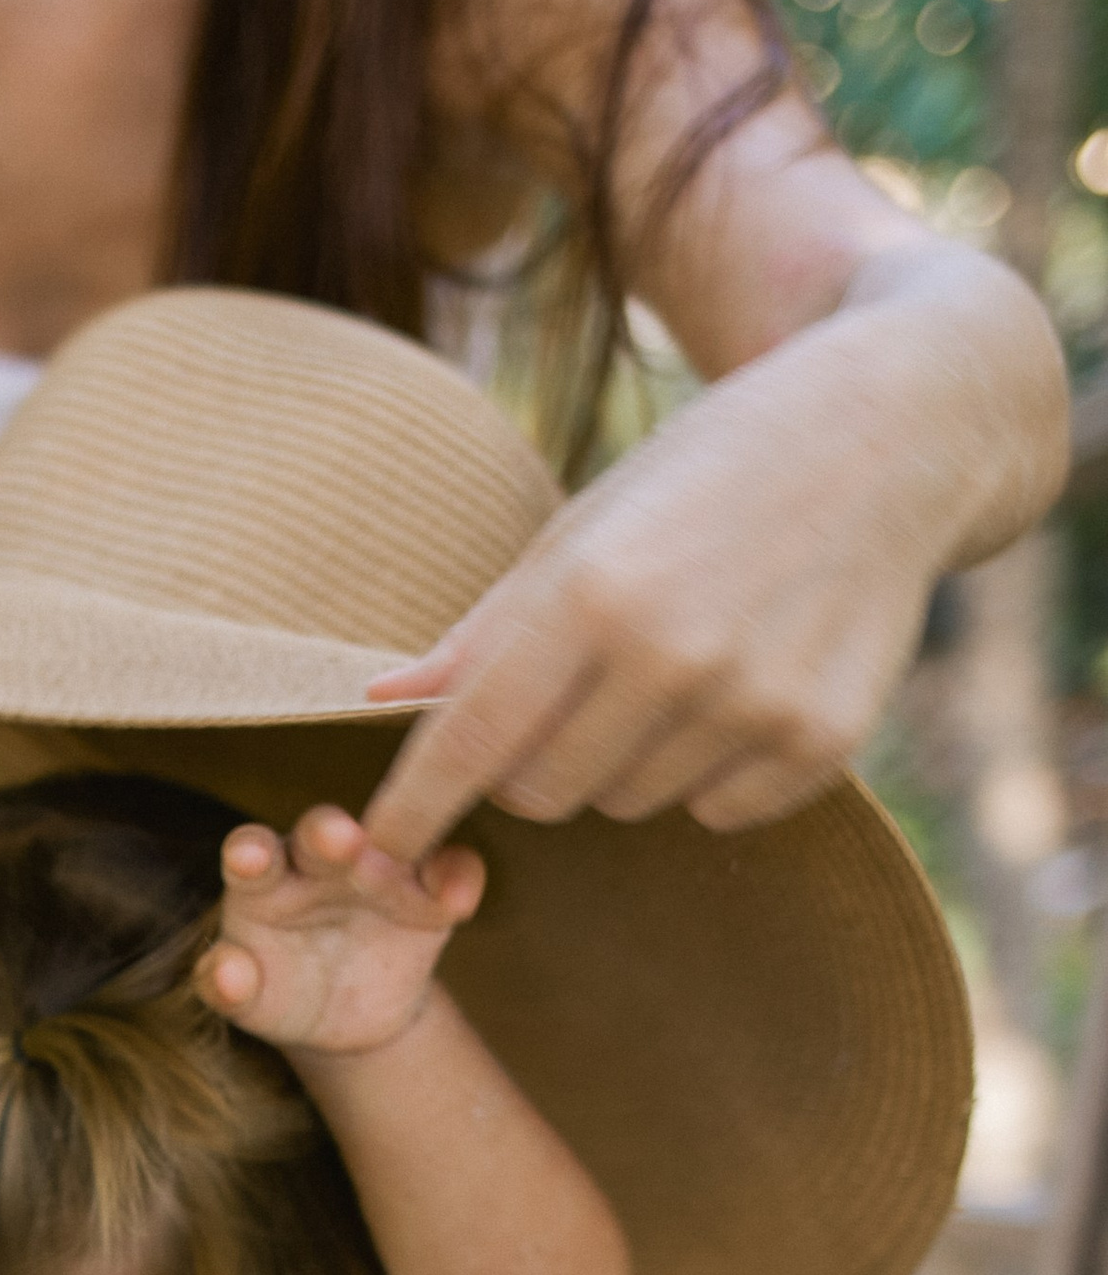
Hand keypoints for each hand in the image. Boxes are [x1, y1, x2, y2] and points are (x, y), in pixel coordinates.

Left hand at [195, 806, 483, 1057]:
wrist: (344, 1016)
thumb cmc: (281, 992)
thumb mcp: (252, 998)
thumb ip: (229, 985)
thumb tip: (224, 974)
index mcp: (265, 880)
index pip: (252, 855)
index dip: (250, 853)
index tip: (249, 859)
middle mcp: (320, 861)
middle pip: (320, 836)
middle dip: (328, 834)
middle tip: (336, 838)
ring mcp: (381, 868)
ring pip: (393, 841)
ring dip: (400, 843)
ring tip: (400, 867)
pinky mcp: (430, 890)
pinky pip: (452, 871)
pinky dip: (458, 880)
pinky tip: (458, 902)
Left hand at [357, 354, 934, 860]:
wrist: (894, 430)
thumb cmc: (711, 470)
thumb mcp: (587, 523)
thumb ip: (485, 629)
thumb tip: (381, 698)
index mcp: (594, 592)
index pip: (469, 742)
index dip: (413, 806)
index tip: (380, 843)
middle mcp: (672, 656)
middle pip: (541, 793)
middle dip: (531, 763)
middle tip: (571, 695)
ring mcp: (754, 705)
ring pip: (625, 804)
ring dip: (624, 759)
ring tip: (676, 664)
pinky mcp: (821, 740)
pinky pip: (716, 812)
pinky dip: (709, 772)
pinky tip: (743, 685)